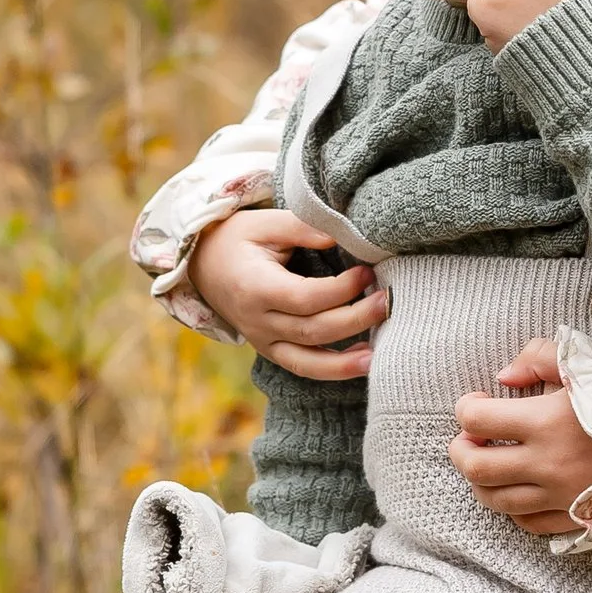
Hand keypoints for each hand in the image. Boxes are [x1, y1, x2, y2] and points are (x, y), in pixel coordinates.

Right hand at [189, 209, 388, 377]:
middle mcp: (257, 321)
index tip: (366, 272)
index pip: (304, 298)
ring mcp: (262, 341)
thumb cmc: (240, 239)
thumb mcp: (266, 222)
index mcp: (254, 287)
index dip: (339, 290)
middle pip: (311, 331)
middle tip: (386, 302)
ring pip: (307, 361)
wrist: (205, 265)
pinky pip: (303, 367)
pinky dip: (333, 370)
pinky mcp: (271, 350)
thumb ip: (303, 228)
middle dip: (354, 319)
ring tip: (380, 354)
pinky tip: (363, 360)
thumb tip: (340, 236)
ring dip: (346, 362)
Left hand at [450, 340, 591, 532]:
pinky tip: (519, 489)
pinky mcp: (578, 516)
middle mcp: (547, 464)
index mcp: (546, 422)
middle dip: (461, 450)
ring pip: (496, 501)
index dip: (466, 408)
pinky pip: (529, 523)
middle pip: (476, 468)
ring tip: (490, 461)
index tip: (477, 401)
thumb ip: (540, 357)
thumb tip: (505, 376)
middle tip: (470, 437)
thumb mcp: (590, 363)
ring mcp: (561, 496)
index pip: (476, 420)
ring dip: (481, 481)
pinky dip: (514, 509)